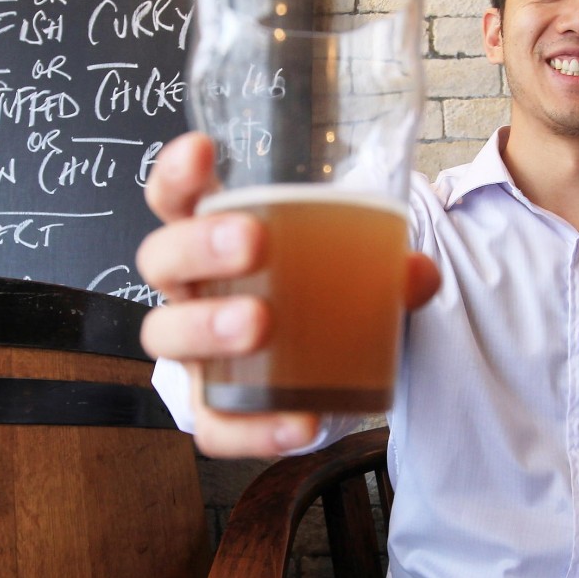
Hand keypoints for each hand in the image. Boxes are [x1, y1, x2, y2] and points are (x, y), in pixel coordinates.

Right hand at [137, 132, 439, 457]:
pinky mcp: (214, 411)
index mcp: (213, 240)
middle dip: (198, 245)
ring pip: (165, 335)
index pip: (175, 197)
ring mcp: (194, 353)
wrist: (314, 370)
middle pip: (161, 259)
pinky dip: (254, 428)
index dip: (177, 172)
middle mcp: (191, 291)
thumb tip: (417, 270)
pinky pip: (215, 426)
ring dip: (206, 325)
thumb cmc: (315, 297)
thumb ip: (381, 265)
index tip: (204, 148)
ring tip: (259, 322)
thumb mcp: (347, 270)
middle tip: (253, 241)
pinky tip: (299, 421)